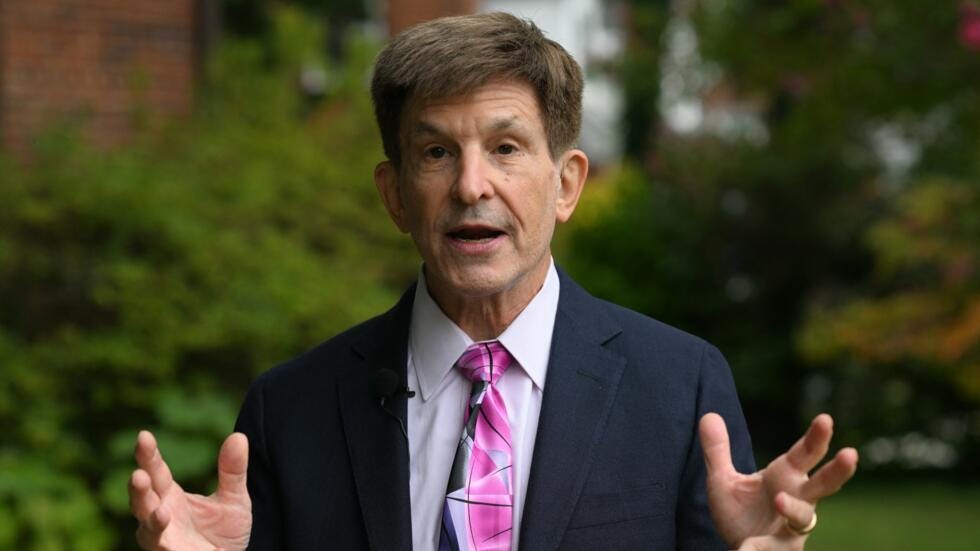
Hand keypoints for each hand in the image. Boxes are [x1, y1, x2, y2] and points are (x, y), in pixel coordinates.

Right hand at [129, 431, 252, 549]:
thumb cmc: (225, 532)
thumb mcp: (234, 498)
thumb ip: (233, 471)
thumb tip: (239, 436)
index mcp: (170, 495)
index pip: (156, 471)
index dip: (148, 455)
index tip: (144, 436)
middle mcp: (160, 514)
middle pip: (142, 497)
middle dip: (138, 485)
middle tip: (138, 473)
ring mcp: (162, 537)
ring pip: (145, 525)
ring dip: (147, 513)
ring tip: (157, 507)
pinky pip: (160, 545)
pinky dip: (159, 534)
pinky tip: (163, 519)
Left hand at [699, 413, 857, 548]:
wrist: (738, 547)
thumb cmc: (740, 514)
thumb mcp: (722, 480)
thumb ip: (717, 451)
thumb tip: (708, 414)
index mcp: (785, 477)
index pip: (804, 454)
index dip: (816, 438)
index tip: (826, 418)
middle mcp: (797, 500)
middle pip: (823, 484)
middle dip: (837, 471)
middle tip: (850, 454)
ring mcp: (793, 528)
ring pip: (804, 518)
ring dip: (793, 509)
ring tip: (779, 500)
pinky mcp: (781, 550)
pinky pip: (774, 549)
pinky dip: (759, 548)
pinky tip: (748, 547)